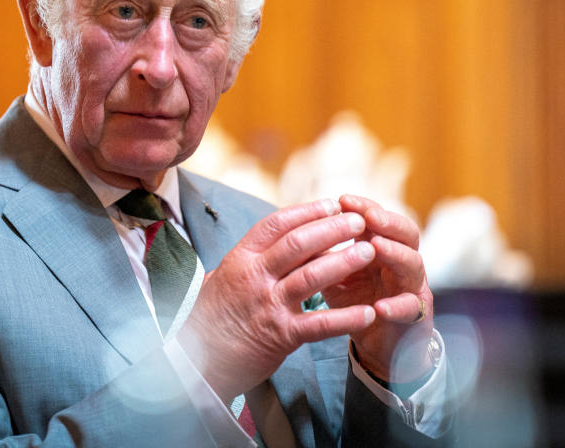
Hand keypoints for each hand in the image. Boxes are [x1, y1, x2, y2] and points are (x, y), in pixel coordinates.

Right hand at [177, 199, 377, 401]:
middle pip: (298, 244)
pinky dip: (346, 318)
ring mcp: (268, 305)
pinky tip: (369, 313)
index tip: (332, 204)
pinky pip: (319, 324)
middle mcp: (254, 277)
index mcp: (241, 259)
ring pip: (311, 276)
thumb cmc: (211, 317)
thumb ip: (250, 258)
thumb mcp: (223, 277)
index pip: (276, 225)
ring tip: (370, 251)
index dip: (307, 211)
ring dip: (344, 262)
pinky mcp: (280, 336)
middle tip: (358, 221)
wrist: (195, 360)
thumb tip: (277, 238)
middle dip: (332, 229)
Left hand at [321, 195, 433, 382]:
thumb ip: (323, 254)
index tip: (343, 199)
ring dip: (395, 253)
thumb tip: (293, 232)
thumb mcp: (336, 275)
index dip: (364, 207)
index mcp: (383, 248)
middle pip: (406, 233)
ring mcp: (413, 289)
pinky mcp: (416, 318)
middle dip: (387, 221)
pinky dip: (397, 306)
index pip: (380, 219)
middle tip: (369, 216)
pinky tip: (380, 306)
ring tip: (376, 246)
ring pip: (413, 264)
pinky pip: (411, 309)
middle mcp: (402, 263)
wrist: (377, 344)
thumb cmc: (356, 302)